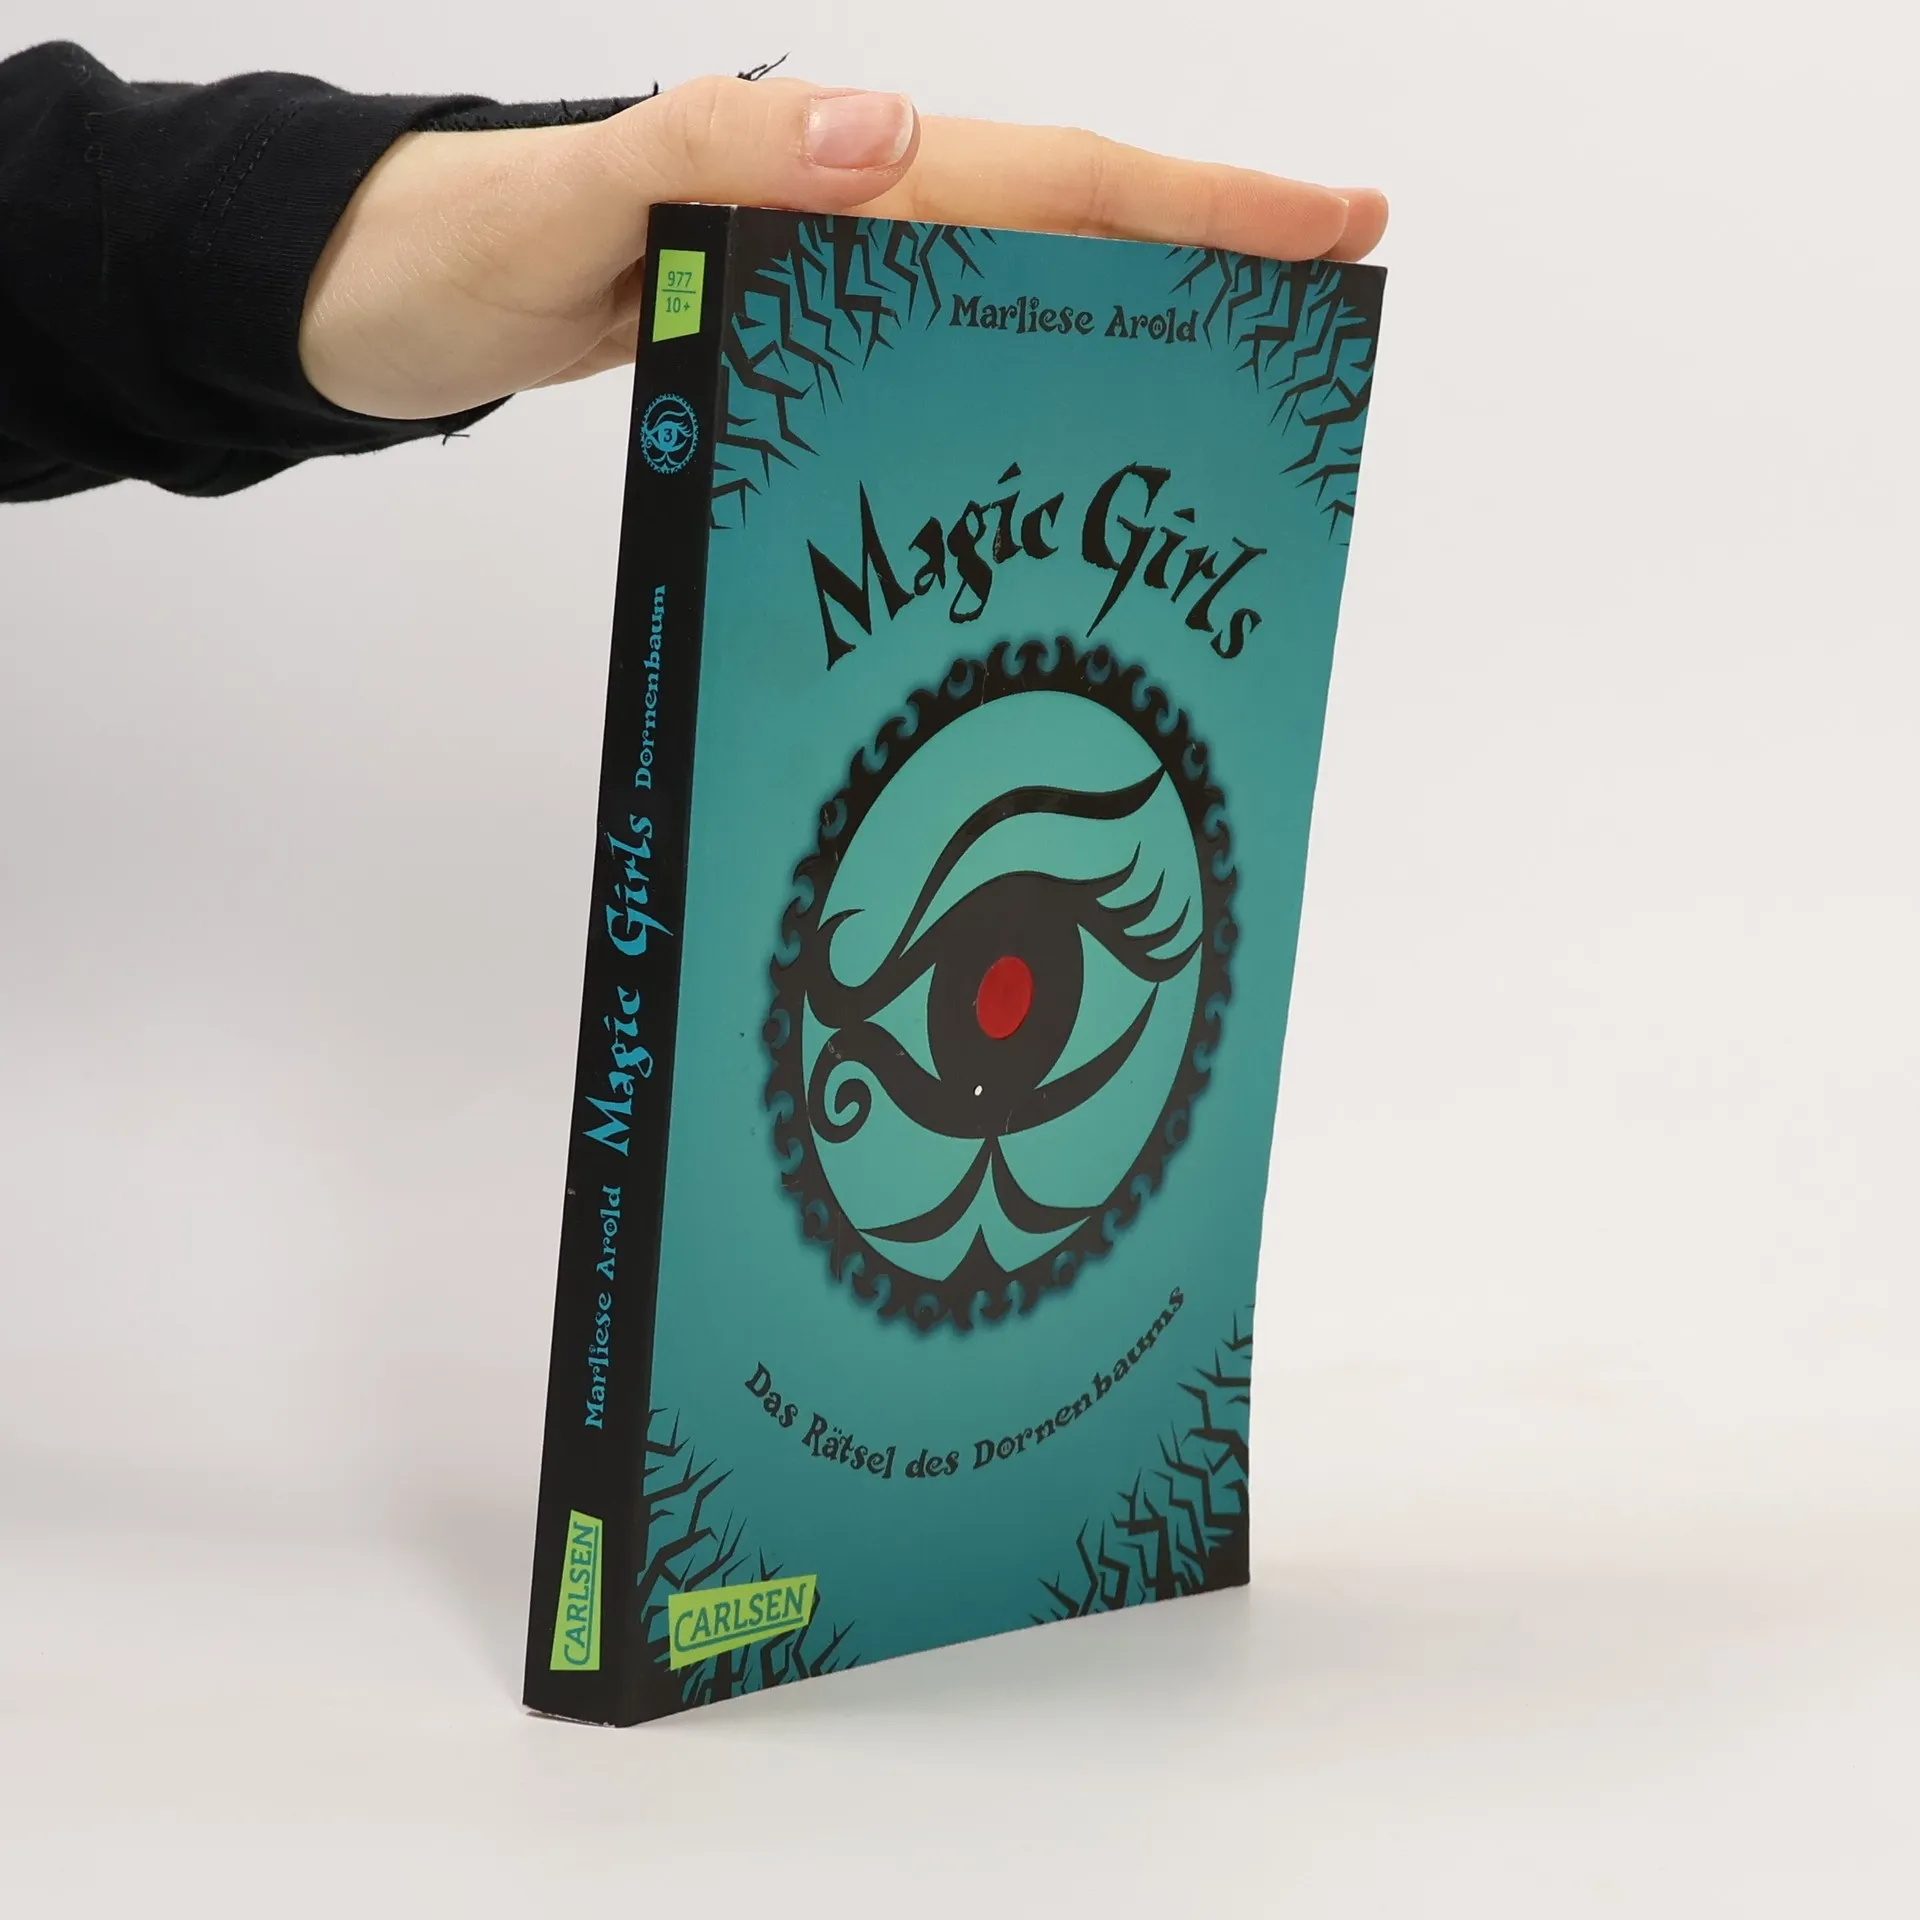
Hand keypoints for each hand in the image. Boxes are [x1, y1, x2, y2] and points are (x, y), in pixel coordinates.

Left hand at [301, 75, 1387, 420]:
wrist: (374, 293)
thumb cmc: (450, 247)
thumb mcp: (565, 199)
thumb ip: (701, 157)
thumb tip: (884, 133)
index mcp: (825, 182)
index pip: (1049, 182)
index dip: (1202, 206)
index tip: (1334, 225)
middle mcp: (846, 226)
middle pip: (1064, 233)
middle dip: (1208, 264)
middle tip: (1323, 322)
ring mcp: (822, 289)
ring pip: (1010, 302)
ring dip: (1126, 336)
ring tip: (1226, 407)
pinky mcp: (788, 348)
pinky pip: (931, 361)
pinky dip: (1012, 391)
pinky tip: (1043, 458)